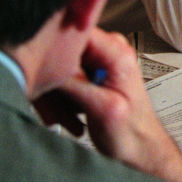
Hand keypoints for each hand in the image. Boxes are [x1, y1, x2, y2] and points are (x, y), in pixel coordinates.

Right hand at [32, 28, 181, 181]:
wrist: (139, 150)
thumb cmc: (131, 134)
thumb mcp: (102, 109)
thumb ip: (76, 83)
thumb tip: (46, 65)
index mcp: (116, 52)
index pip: (72, 32)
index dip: (51, 51)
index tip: (42, 75)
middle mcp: (106, 49)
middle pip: (59, 52)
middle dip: (50, 85)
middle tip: (55, 114)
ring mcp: (95, 61)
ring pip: (54, 69)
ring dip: (53, 98)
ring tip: (65, 121)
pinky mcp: (86, 74)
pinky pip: (58, 80)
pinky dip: (56, 101)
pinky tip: (67, 119)